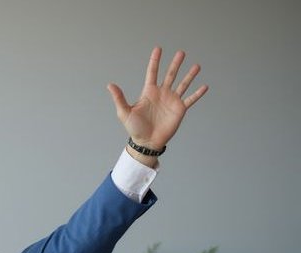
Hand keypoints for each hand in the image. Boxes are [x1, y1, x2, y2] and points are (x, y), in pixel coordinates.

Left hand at [107, 47, 207, 162]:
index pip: (152, 72)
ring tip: (196, 66)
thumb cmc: (134, 128)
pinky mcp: (179, 110)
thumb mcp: (124, 112)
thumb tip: (110, 85)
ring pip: (182, 84)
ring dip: (189, 75)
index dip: (155, 61)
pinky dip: (198, 94)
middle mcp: (162, 94)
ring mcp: (171, 101)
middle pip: (170, 75)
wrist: (146, 142)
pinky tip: (204, 86)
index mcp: (149, 92)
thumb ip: (119, 98)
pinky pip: (190, 99)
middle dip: (175, 64)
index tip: (158, 49)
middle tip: (181, 52)